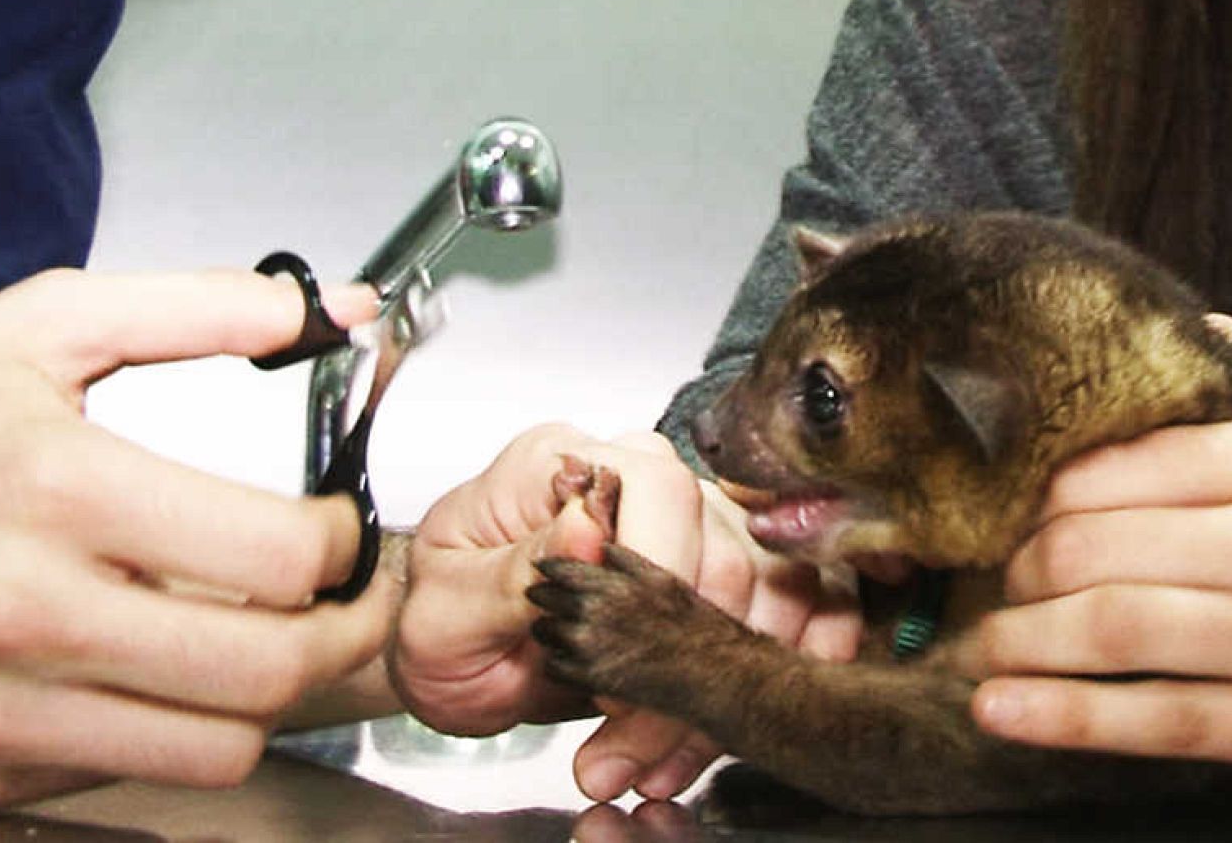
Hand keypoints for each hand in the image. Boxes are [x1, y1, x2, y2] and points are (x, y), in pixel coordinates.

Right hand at [0, 268, 395, 809]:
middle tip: (343, 601)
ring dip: (267, 694)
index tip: (336, 528)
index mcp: (55, 488)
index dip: (340, 542)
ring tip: (260, 636)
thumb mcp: (39, 330)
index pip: (278, 556)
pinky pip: (137, 773)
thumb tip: (332, 307)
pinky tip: (158, 669)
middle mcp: (24, 611)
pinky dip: (176, 729)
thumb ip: (197, 309)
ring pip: (221, 748)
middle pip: (267, 668)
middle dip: (339, 631)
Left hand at [392, 423, 861, 801]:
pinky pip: (794, 602)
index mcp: (562, 465)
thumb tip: (587, 529)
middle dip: (682, 676)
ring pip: (767, 588)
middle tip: (620, 755)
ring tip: (656, 767)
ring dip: (727, 694)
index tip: (614, 678)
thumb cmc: (437, 621)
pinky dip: (787, 666)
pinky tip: (740, 726)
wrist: (448, 661)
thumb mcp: (446, 605)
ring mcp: (686, 522)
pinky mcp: (716, 574)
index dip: (659, 583)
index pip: (658, 491)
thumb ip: (514, 570)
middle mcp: (634, 479)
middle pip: (722, 552)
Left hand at [961, 324, 1231, 782]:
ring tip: (975, 644)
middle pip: (1097, 548)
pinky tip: (998, 711)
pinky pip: (1160, 722)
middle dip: (1017, 564)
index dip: (1042, 492)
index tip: (1008, 506)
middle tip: (992, 573)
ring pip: (1115, 632)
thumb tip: (1175, 327)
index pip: (1121, 467)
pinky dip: (1066, 719)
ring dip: (1019, 640)